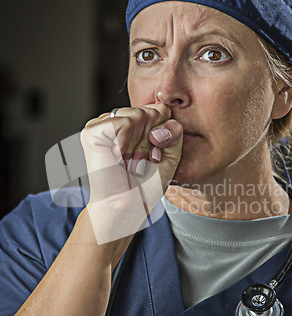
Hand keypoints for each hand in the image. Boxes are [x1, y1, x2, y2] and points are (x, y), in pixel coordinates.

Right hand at [80, 104, 182, 242]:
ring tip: (131, 161)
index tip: (153, 157)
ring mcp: (102, 125)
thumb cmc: (145, 186)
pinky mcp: (92, 132)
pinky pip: (123, 121)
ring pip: (137, 114)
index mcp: (132, 125)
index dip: (163, 134)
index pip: (160, 110)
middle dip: (152, 140)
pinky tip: (119, 157)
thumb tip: (168, 115)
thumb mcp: (170, 158)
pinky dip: (127, 142)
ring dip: (140, 144)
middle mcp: (116, 122)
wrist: (128, 205)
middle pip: (150, 112)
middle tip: (139, 162)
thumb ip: (174, 134)